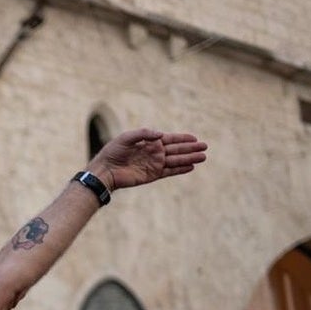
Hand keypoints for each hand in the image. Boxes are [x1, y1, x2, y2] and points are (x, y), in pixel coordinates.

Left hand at [85, 129, 206, 192]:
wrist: (105, 170)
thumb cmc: (113, 152)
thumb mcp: (127, 137)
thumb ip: (144, 134)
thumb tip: (162, 135)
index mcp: (149, 142)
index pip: (170, 139)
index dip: (183, 139)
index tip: (195, 138)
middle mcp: (154, 153)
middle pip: (176, 150)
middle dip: (191, 149)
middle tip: (205, 147)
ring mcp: (154, 164)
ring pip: (176, 161)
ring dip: (189, 159)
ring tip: (203, 157)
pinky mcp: (152, 175)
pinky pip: (169, 172)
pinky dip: (180, 170)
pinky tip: (191, 167)